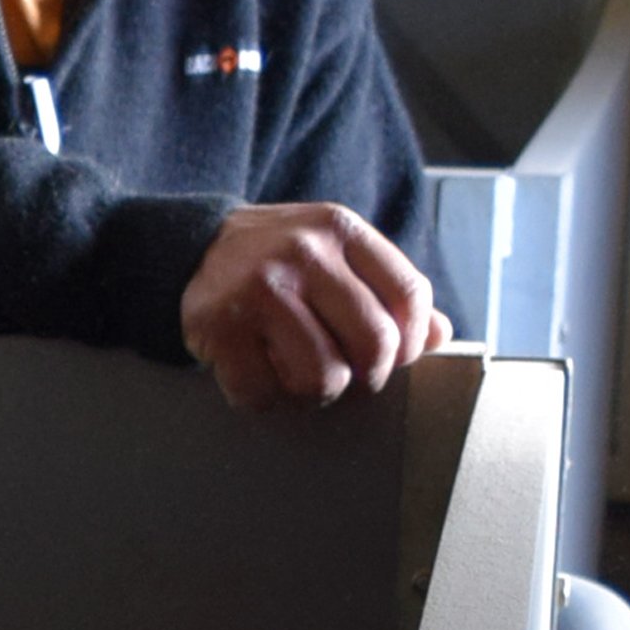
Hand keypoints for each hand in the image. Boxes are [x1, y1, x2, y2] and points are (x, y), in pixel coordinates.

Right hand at [180, 202, 445, 408]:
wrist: (191, 246)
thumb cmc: (280, 261)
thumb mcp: (338, 253)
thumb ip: (388, 289)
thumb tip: (437, 335)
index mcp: (340, 229)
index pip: (409, 294)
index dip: (411, 341)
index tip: (392, 356)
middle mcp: (301, 253)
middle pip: (373, 344)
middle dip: (369, 377)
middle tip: (349, 378)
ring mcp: (257, 289)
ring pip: (322, 377)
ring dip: (318, 394)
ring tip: (302, 379)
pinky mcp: (217, 325)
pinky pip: (262, 392)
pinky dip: (266, 400)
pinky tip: (261, 379)